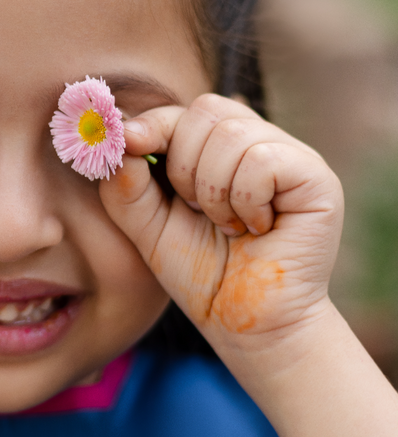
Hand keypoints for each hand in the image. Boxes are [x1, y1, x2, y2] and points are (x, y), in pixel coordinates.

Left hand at [99, 93, 343, 356]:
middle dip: (183, 166)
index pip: (184, 112)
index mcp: (220, 150)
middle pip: (207, 110)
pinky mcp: (316, 178)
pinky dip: (245, 199)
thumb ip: (127, 187)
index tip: (130, 143)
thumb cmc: (203, 276)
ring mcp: (291, 157)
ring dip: (213, 190)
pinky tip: (256, 228)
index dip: (154, 124)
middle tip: (196, 211)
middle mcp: (259, 144)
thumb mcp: (149, 229)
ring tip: (228, 226)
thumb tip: (120, 139)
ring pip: (233, 133)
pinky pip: (263, 160)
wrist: (248, 327)